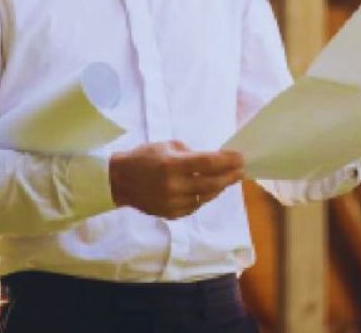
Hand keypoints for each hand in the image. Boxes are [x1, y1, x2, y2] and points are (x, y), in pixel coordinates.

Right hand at [108, 141, 244, 218]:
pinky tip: (210, 190)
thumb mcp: (167, 146)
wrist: (119, 181)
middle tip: (241, 170)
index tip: (241, 157)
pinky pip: (195, 206)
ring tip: (228, 179)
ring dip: (219, 187)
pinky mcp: (171, 214)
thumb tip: (214, 160)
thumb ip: (191, 154)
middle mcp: (174, 186)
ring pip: (206, 197)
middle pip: (212, 183)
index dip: (229, 161)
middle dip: (230, 176)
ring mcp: (173, 203)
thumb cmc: (144, 157)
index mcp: (173, 165)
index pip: (209, 163)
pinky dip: (204, 197)